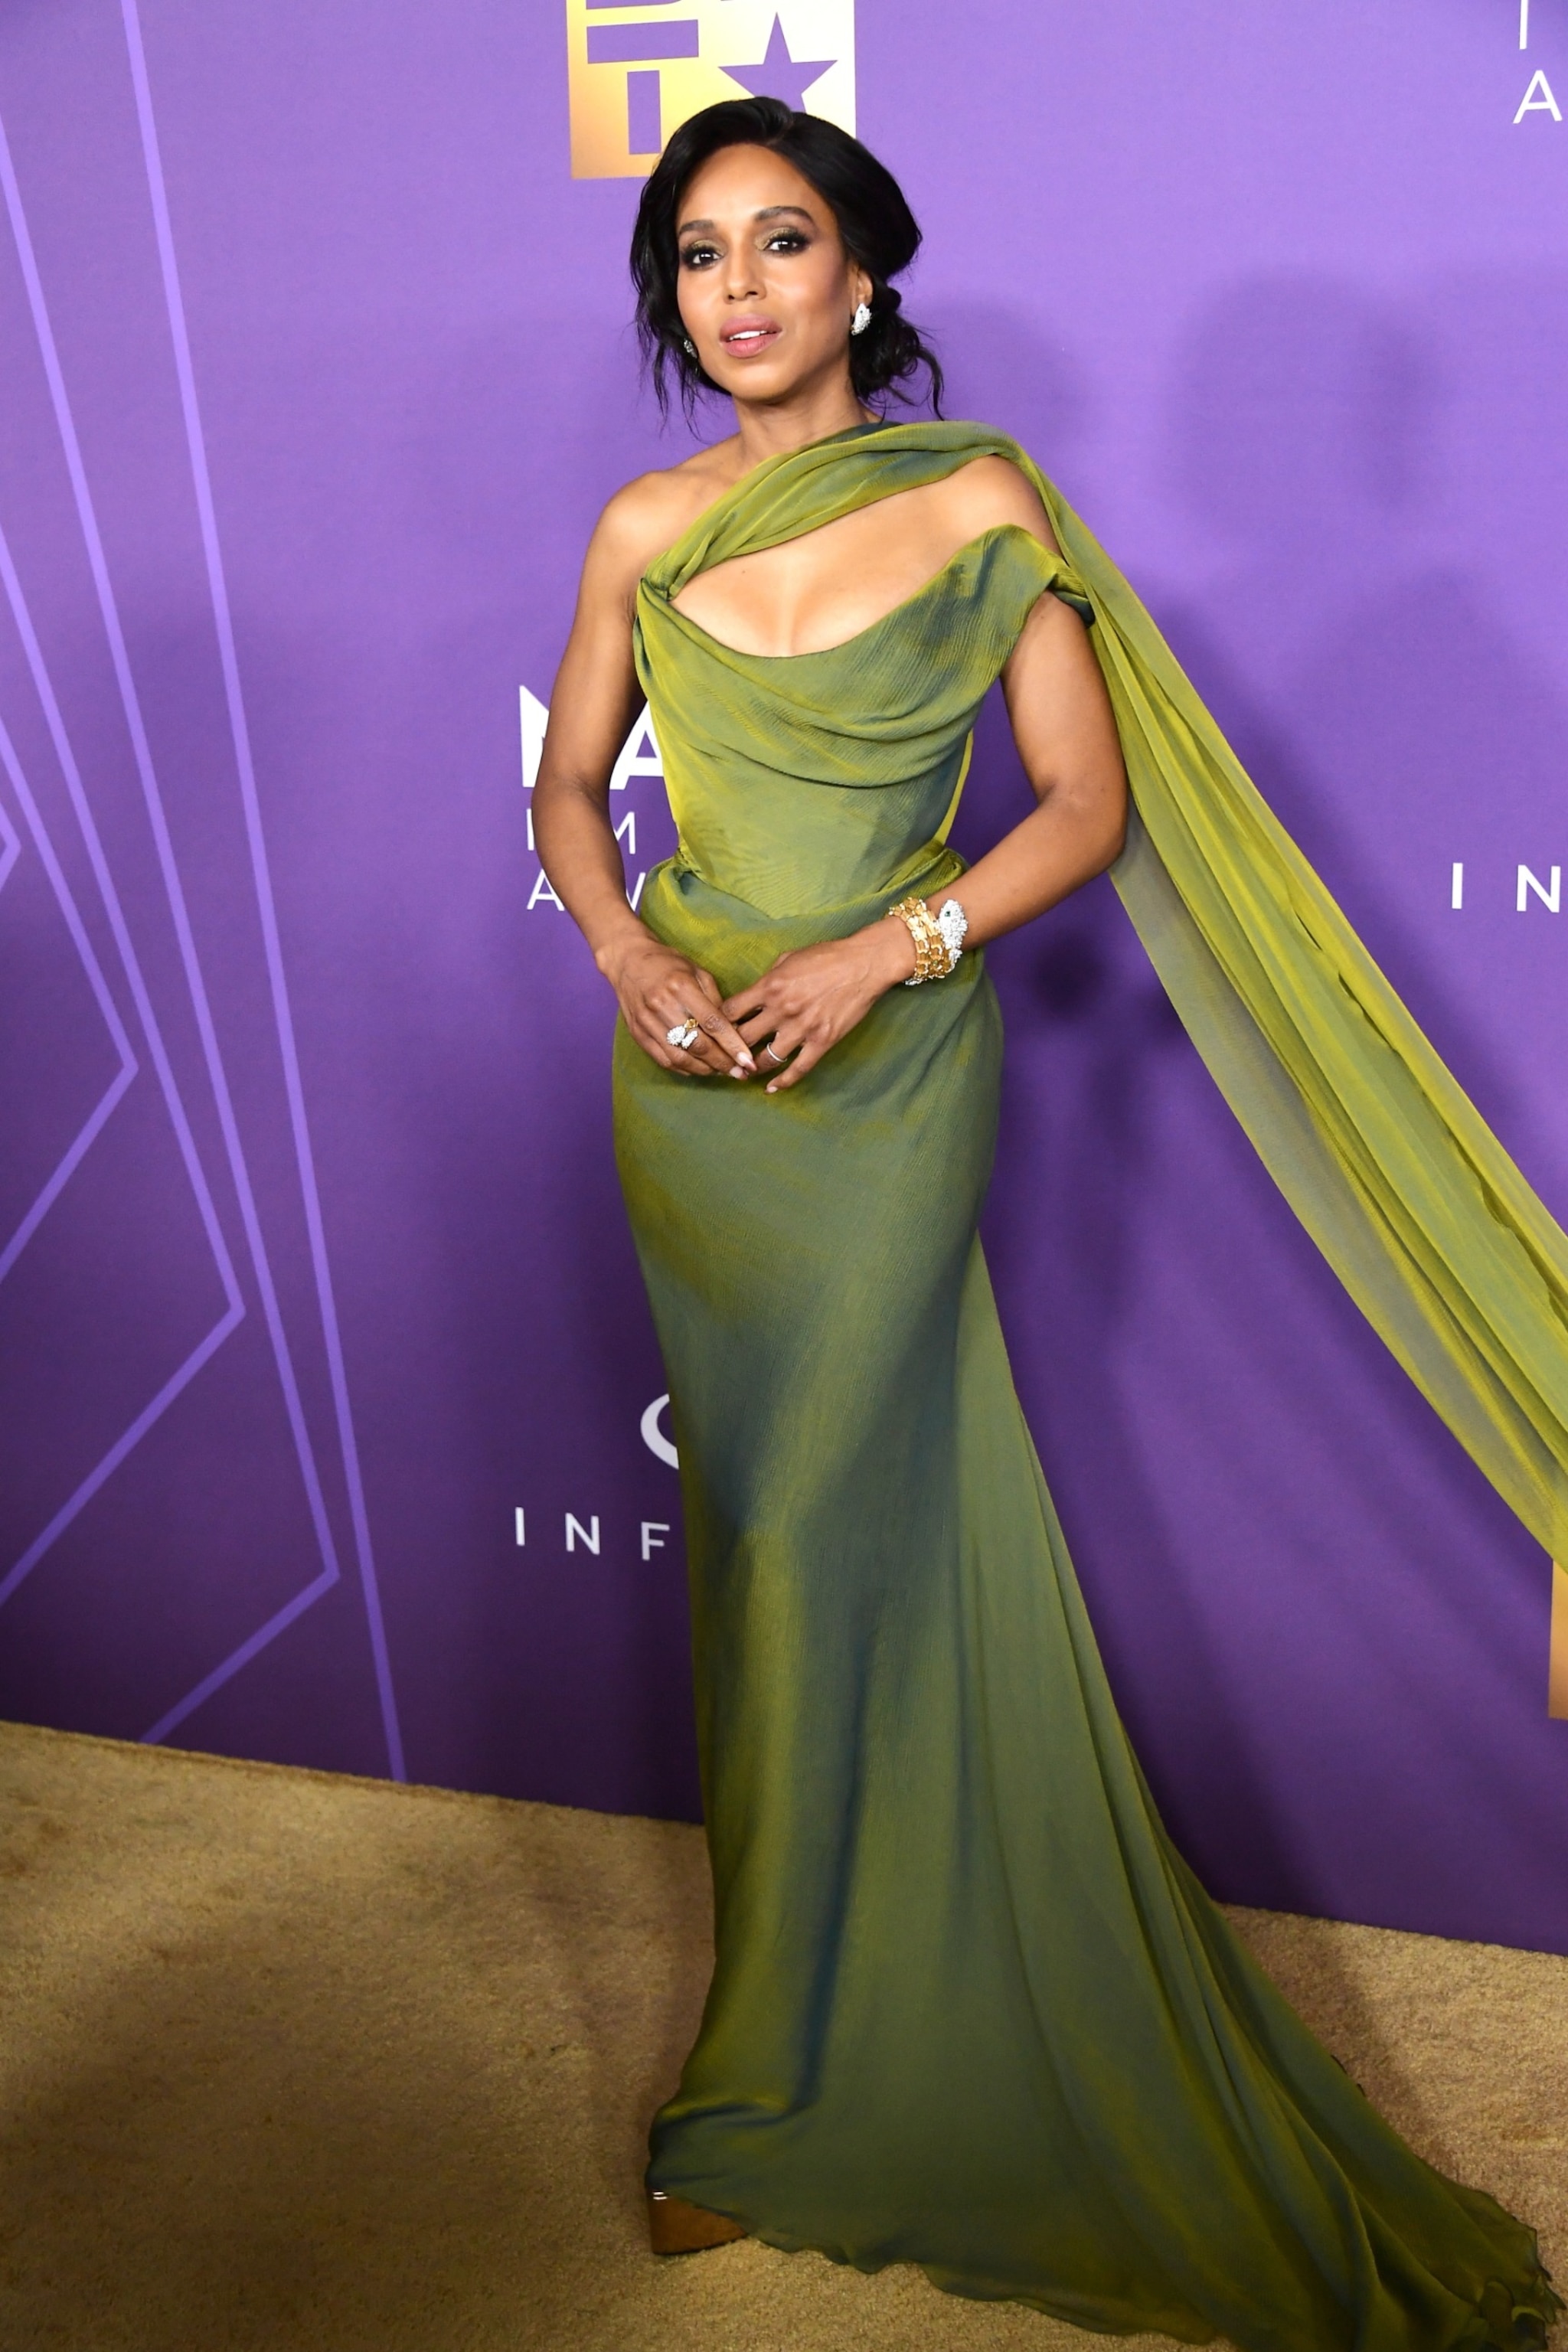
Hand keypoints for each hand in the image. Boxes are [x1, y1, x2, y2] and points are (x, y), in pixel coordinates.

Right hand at [599, 930, 756, 1077]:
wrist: (628, 961)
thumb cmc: (667, 963)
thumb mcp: (697, 972)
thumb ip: (715, 1000)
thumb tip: (733, 1030)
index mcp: (681, 987)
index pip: (713, 1023)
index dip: (732, 1045)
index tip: (748, 1060)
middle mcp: (662, 1006)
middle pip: (698, 1044)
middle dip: (722, 1062)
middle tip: (740, 1071)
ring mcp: (647, 1022)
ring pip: (681, 1057)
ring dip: (705, 1069)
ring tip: (721, 1071)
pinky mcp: (638, 1034)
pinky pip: (664, 1060)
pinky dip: (684, 1069)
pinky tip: (699, 1069)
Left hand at [724, 917, 916, 1092]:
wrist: (863, 964)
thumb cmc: (826, 956)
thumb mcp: (788, 959)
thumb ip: (768, 979)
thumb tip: (754, 994)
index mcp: (769, 986)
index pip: (730, 1011)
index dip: (718, 1024)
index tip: (715, 1032)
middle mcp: (781, 1009)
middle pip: (742, 1038)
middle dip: (729, 1050)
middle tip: (722, 1058)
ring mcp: (802, 1028)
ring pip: (766, 1059)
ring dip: (752, 1067)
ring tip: (745, 1072)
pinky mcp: (822, 1041)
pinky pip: (798, 1069)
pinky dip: (783, 1082)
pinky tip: (771, 1088)